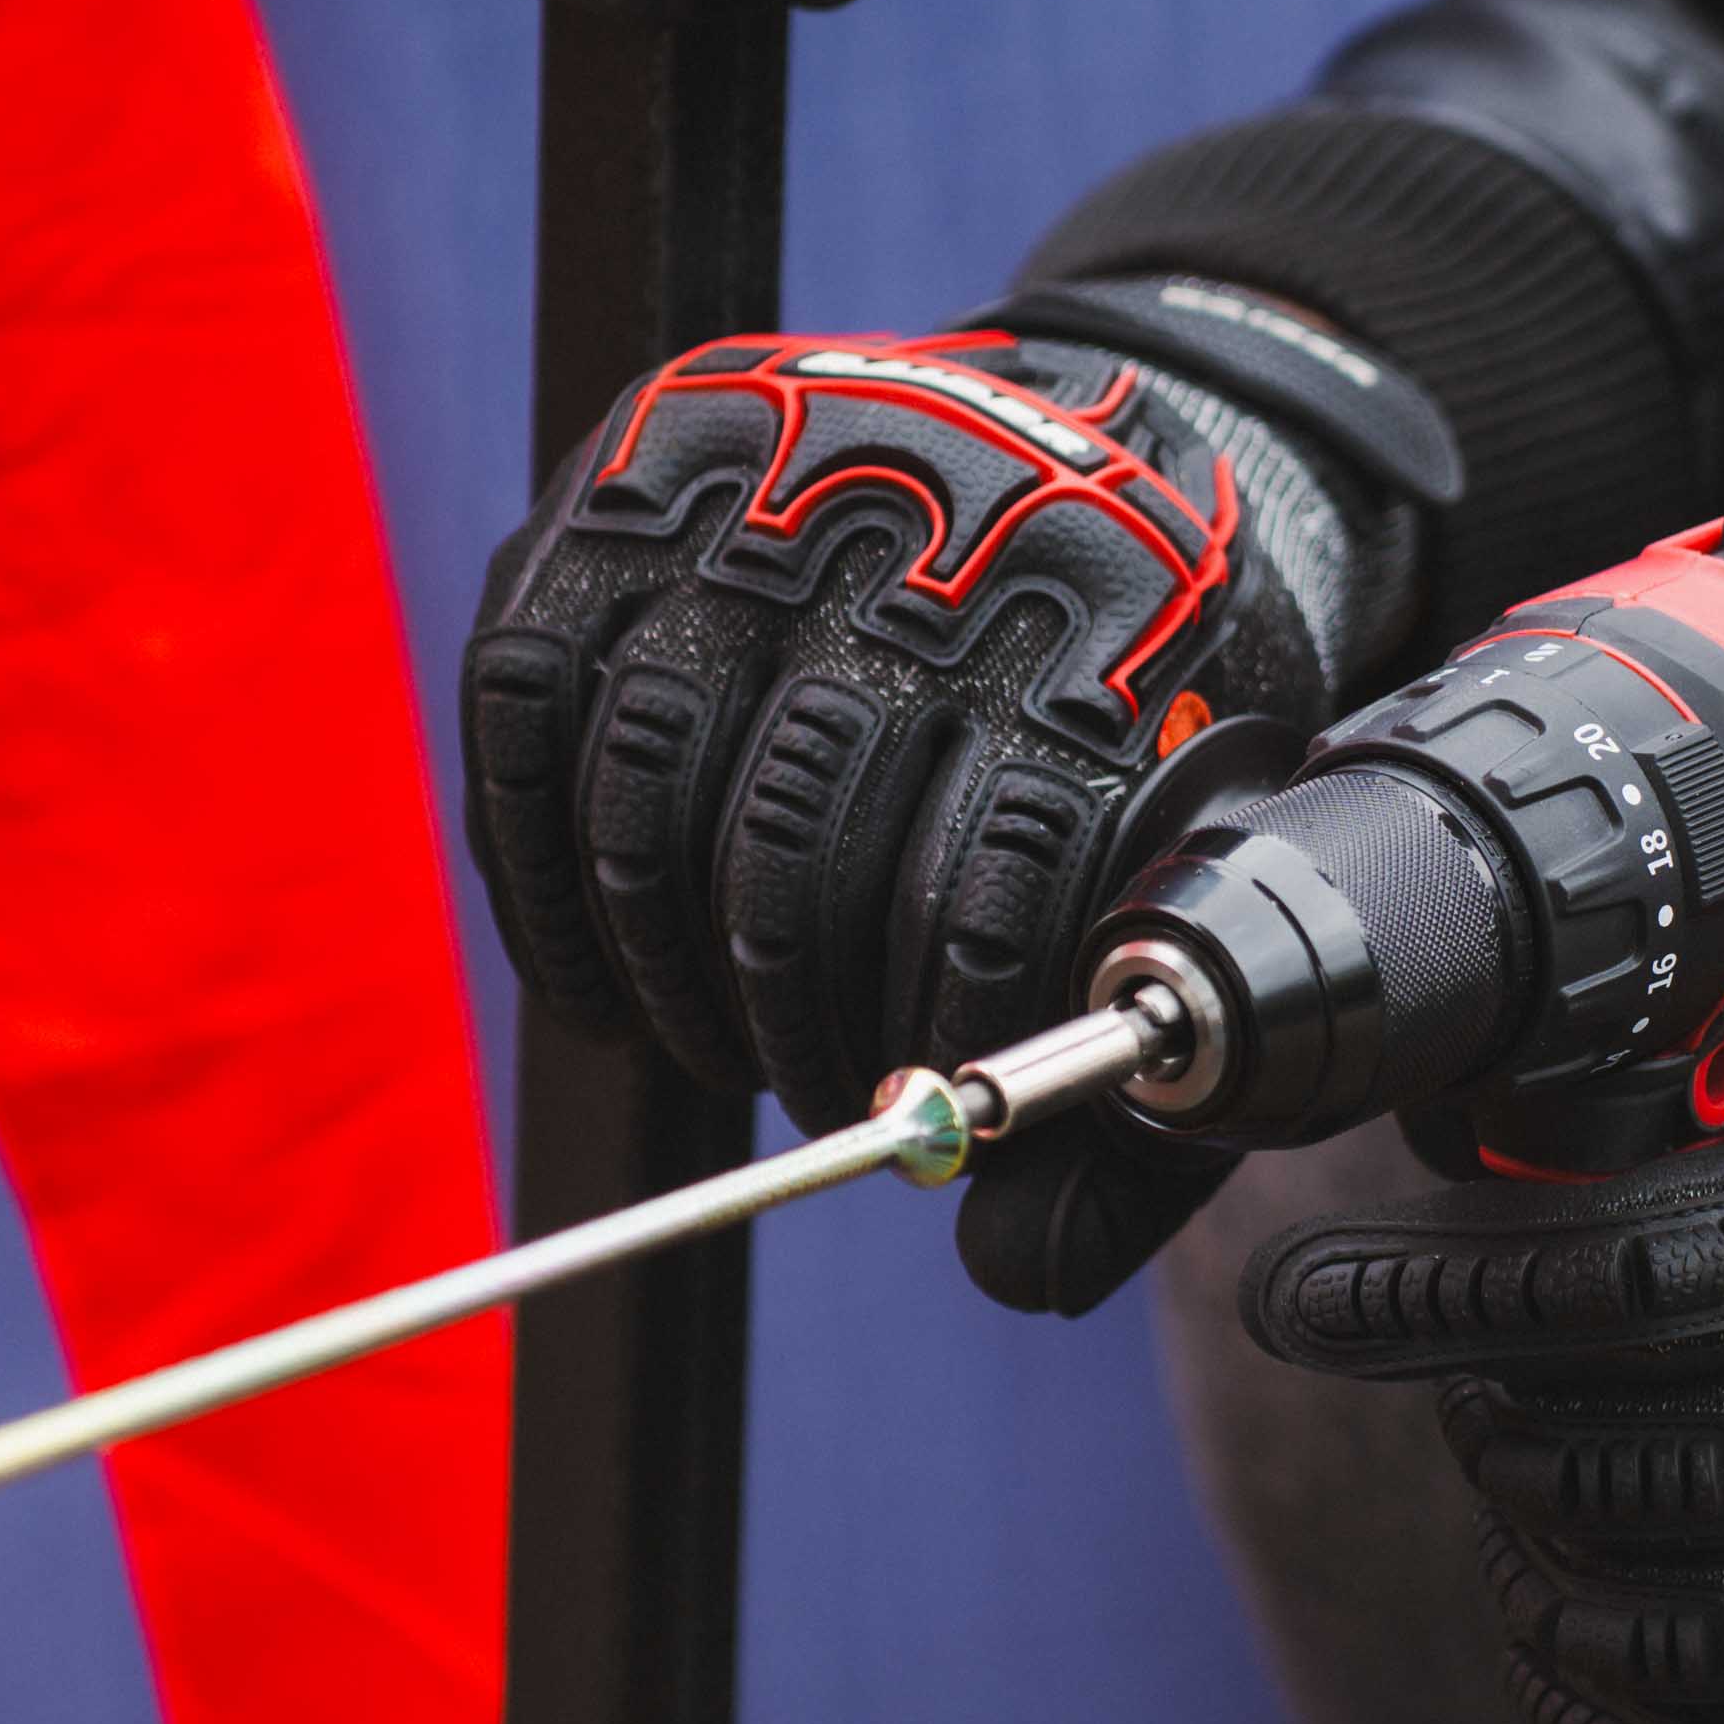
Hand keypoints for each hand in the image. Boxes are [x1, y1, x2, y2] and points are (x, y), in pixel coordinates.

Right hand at [460, 324, 1334, 1311]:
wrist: (1113, 451)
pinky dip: (541, 876)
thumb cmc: (1154, 718)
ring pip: (645, 784)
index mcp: (1114, 620)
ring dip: (666, 968)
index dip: (941, 1041)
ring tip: (718, 1043)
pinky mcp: (633, 471)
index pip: (996, 882)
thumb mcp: (1200, 876)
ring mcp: (766, 476)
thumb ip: (1140, 1099)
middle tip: (820, 1095)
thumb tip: (1013, 1273)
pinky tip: (600, 978)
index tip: (920, 1110)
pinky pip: (523, 708)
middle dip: (792, 1023)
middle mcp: (929, 517)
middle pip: (796, 846)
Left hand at [1244, 998, 1723, 1723]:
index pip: (1585, 1272)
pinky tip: (1579, 1684)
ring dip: (1537, 1578)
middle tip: (1469, 1412)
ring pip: (1636, 1612)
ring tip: (1527, 1537)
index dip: (1416, 1291)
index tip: (1309, 1295)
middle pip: (1585, 1447)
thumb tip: (1625, 1080)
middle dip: (1484, 1432)